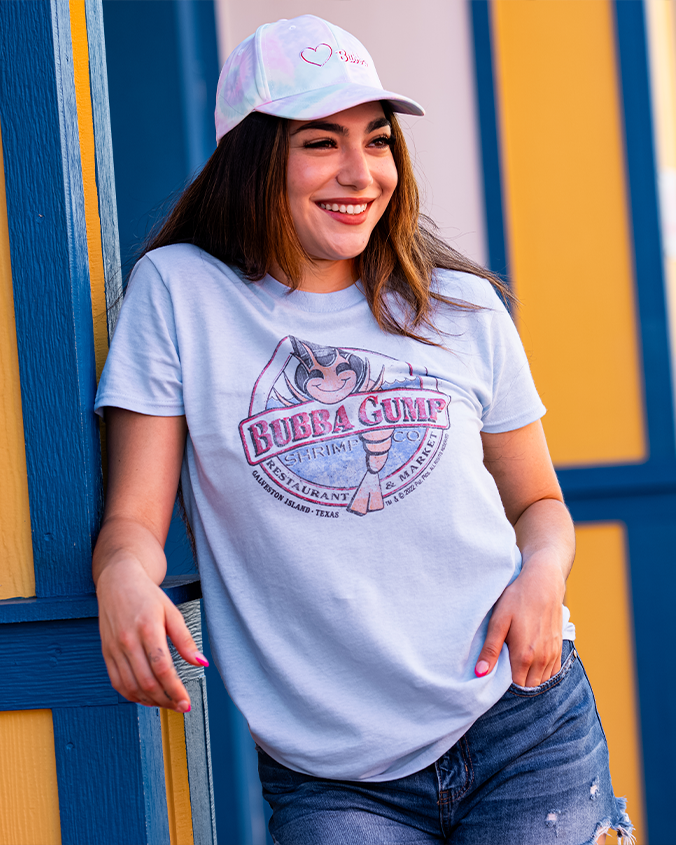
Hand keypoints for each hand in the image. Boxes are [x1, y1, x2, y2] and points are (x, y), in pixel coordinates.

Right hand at [97, 558, 207, 711]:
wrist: (117, 581)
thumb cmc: (146, 595)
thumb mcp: (171, 611)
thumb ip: (185, 639)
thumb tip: (201, 663)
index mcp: (147, 628)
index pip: (162, 668)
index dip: (175, 690)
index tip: (187, 702)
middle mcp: (128, 640)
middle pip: (147, 682)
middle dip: (166, 700)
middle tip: (180, 706)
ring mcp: (114, 649)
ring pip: (131, 687)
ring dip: (150, 701)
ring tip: (166, 703)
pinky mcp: (106, 653)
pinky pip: (117, 683)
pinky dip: (132, 695)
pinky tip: (146, 697)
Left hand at [474, 556, 564, 686]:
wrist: (543, 583)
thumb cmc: (517, 599)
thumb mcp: (498, 621)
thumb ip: (490, 650)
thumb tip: (480, 674)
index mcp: (524, 656)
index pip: (515, 685)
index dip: (504, 681)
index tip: (497, 668)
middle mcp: (541, 659)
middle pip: (529, 685)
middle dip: (517, 680)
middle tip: (505, 663)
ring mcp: (553, 654)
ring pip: (541, 680)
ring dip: (530, 676)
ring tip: (516, 660)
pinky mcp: (558, 647)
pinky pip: (552, 671)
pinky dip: (542, 670)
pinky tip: (531, 658)